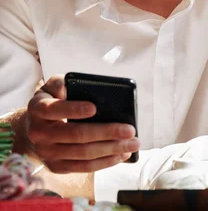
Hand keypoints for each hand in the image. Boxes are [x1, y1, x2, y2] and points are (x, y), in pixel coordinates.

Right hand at [25, 75, 139, 172]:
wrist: (33, 127)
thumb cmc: (53, 101)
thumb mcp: (53, 86)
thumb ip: (63, 83)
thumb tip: (81, 86)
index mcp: (38, 109)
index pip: (54, 109)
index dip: (74, 110)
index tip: (94, 108)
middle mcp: (39, 133)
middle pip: (76, 135)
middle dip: (107, 132)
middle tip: (130, 130)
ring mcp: (47, 153)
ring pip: (83, 154)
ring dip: (112, 149)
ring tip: (132, 144)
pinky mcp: (57, 166)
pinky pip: (84, 167)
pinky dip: (105, 162)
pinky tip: (121, 155)